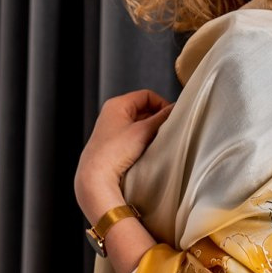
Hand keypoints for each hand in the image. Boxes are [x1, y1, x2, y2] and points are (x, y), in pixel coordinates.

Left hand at [75, 89, 173, 220]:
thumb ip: (162, 118)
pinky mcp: (113, 144)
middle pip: (143, 109)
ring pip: (139, 123)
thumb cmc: (113, 152)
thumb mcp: (143, 131)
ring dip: (151, 130)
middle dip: (157, 119)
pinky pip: (134, 136)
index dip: (162, 104)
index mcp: (116, 104)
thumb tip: (175, 109)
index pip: (147, 95)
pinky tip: (147, 149)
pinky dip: (143, 140)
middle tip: (166, 130)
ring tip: (156, 141)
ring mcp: (112, 129)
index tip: (172, 116)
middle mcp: (112, 114)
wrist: (96, 177)